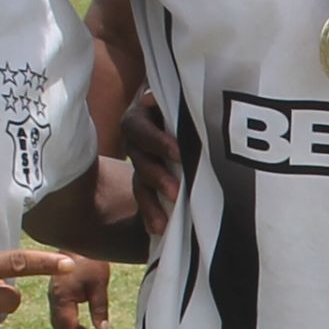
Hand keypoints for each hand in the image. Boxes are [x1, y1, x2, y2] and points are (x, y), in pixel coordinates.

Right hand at [44, 252, 109, 328]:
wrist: (77, 240)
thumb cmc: (89, 260)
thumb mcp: (99, 283)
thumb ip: (99, 307)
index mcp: (61, 297)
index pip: (66, 326)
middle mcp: (54, 299)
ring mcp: (54, 297)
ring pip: (59, 324)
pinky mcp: (57, 295)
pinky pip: (61, 316)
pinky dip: (70, 327)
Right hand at [122, 87, 180, 238]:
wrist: (190, 121)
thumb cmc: (191, 104)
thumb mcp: (185, 100)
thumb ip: (179, 102)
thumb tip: (163, 98)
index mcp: (142, 114)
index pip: (141, 128)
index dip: (157, 141)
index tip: (178, 154)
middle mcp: (137, 138)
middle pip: (139, 158)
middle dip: (157, 176)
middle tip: (176, 192)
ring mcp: (140, 160)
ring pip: (141, 182)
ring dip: (151, 202)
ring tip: (163, 222)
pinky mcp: (146, 181)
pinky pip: (145, 199)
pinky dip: (151, 214)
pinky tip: (157, 230)